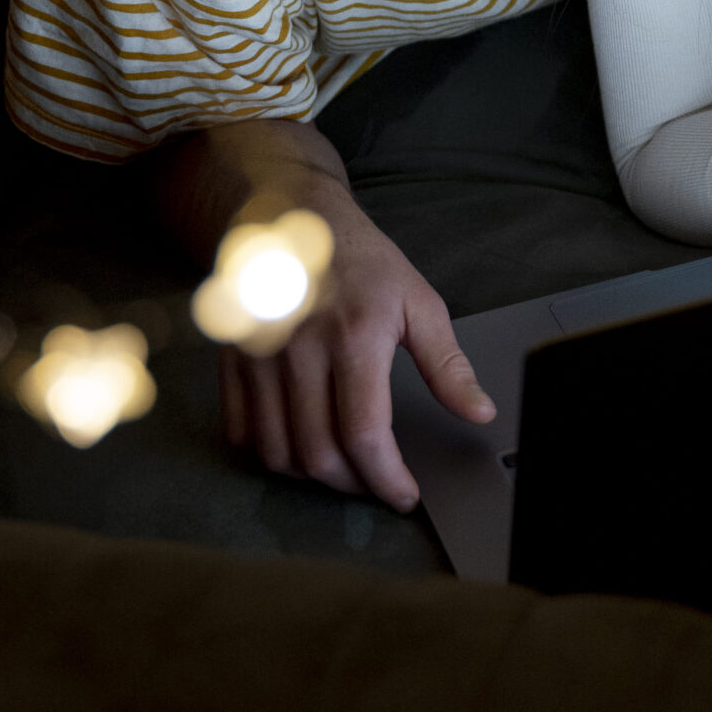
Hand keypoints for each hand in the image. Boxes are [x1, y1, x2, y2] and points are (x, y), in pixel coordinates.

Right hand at [219, 186, 493, 508]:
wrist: (292, 217)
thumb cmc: (361, 260)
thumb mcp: (416, 300)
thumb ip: (447, 363)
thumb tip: (479, 412)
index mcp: (354, 336)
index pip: (365, 435)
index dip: (386, 479)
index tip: (404, 494)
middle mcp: (299, 349)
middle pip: (318, 453)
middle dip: (354, 485)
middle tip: (377, 483)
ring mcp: (258, 356)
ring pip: (277, 451)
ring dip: (312, 476)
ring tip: (343, 469)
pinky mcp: (231, 359)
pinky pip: (241, 430)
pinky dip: (269, 452)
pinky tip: (299, 444)